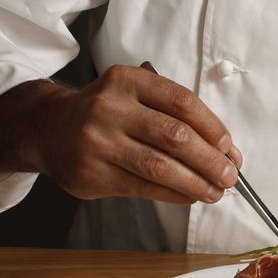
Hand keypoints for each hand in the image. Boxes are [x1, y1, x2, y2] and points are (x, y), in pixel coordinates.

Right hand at [0, 66, 240, 204]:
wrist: (48, 128)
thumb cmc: (104, 113)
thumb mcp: (133, 96)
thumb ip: (174, 116)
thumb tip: (225, 150)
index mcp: (127, 80)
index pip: (182, 102)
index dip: (213, 127)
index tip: (229, 148)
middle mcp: (110, 107)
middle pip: (175, 136)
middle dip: (210, 160)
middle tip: (230, 175)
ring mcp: (98, 141)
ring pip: (160, 166)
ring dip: (196, 182)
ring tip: (215, 191)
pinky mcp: (92, 173)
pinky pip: (143, 186)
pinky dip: (174, 194)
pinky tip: (190, 197)